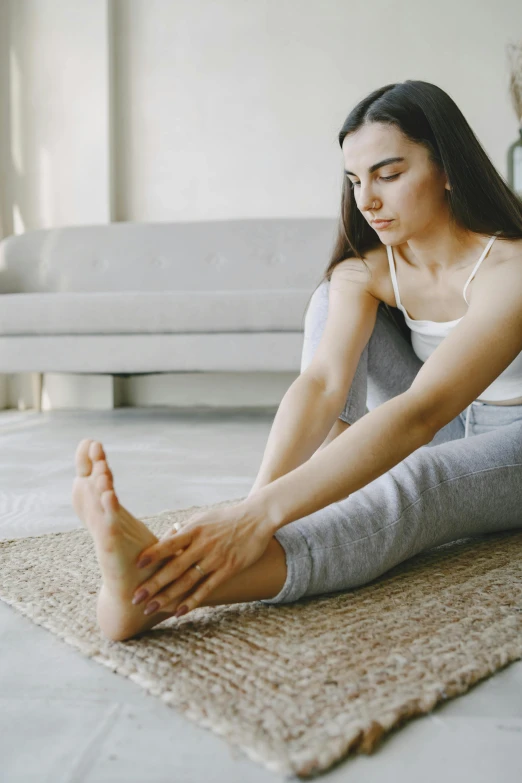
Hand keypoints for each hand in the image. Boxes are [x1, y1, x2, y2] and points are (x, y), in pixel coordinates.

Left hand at [132, 499, 275, 616]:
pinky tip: (178, 611)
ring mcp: (216, 558)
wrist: (257, 518)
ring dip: (168, 596)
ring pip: (188, 581)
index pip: (170, 543)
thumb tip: (163, 540)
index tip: (136, 564)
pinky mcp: (228, 569)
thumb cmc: (225, 518)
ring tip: (151, 608)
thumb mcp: (202, 518)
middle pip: (175, 567)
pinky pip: (207, 588)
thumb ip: (184, 531)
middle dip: (154, 584)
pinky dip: (192, 600)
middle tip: (135, 598)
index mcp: (194, 530)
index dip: (153, 554)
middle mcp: (203, 545)